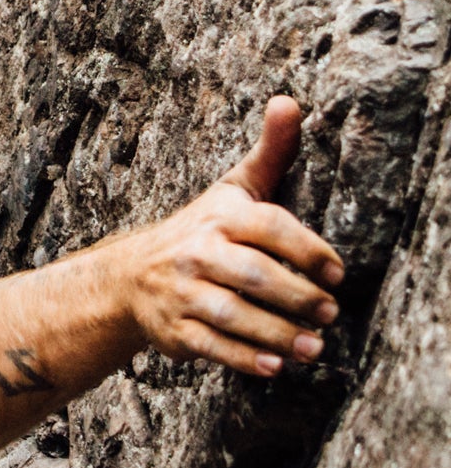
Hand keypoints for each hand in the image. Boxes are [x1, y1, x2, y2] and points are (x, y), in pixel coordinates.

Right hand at [118, 97, 344, 376]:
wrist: (130, 277)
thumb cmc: (202, 230)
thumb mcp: (233, 189)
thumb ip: (270, 151)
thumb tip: (290, 101)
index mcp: (219, 217)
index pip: (270, 228)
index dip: (309, 251)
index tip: (336, 273)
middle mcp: (195, 253)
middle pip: (254, 276)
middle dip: (299, 297)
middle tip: (330, 313)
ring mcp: (181, 293)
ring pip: (234, 315)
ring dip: (279, 334)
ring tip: (316, 346)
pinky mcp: (173, 330)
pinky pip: (212, 347)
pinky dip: (246, 359)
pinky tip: (277, 365)